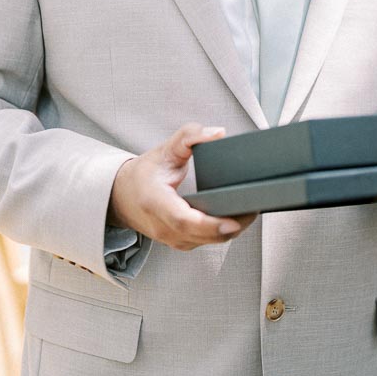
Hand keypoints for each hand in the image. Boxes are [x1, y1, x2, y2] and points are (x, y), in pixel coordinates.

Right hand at [109, 122, 257, 250]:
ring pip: (207, 241)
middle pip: (201, 235)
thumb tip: (218, 133)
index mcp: (155, 202)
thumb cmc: (144, 174)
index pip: (183, 220)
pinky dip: (222, 232)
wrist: (123, 196)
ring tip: (250, 210)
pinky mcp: (181, 242)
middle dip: (231, 226)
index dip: (209, 224)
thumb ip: (190, 136)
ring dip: (230, 230)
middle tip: (253, 209)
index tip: (231, 220)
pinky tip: (235, 218)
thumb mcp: (164, 149)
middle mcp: (163, 226)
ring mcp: (172, 239)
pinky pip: (206, 241)